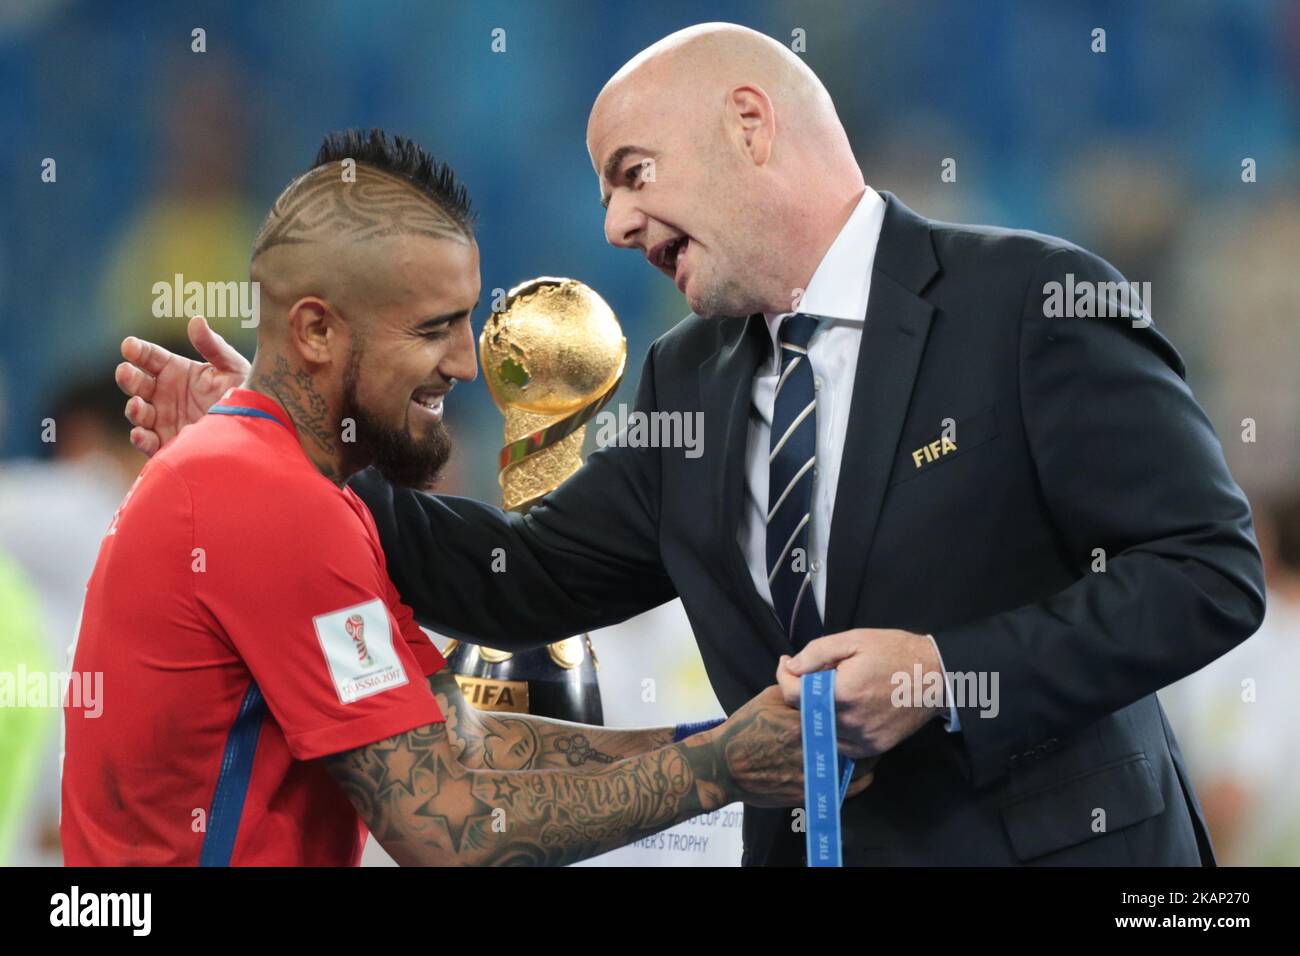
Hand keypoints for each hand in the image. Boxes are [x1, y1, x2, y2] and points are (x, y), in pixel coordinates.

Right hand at [115, 315, 250, 454]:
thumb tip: (196, 320)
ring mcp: (164, 419)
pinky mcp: (168, 444)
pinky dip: (140, 439)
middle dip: (128, 377)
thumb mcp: (233, 368)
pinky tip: (139, 433)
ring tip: (138, 404)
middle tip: (126, 371)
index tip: (130, 345)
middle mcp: (165, 394)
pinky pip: (148, 443)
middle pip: (137, 383)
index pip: (150, 357)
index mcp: (177, 371)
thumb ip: (214, 346)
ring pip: (138, 412)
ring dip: (134, 408)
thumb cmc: (246, 394)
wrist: (258, 429)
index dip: (138, 350)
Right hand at [708, 685, 874, 806]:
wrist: (724, 766)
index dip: (856, 708)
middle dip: (862, 732)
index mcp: (805, 721)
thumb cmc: (744, 729)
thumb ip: (795, 689)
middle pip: (855, 740)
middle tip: (866, 725)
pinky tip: (862, 772)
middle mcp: (813, 747)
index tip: (861, 704)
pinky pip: (846, 788)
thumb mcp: (768, 699)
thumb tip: (811, 674)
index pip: (844, 712)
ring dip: (865, 757)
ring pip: (856, 766)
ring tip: (867, 749)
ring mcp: (813, 773)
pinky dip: (858, 779)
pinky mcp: (811, 793)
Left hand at [777, 628, 944, 758]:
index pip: (793, 694)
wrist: (937, 676)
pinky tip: (847, 707)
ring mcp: (863, 739)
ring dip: (818, 710)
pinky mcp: (874, 747)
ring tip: (835, 689)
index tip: (787, 663)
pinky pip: (841, 742)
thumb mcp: (855, 639)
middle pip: (805, 712)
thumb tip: (792, 667)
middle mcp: (851, 722)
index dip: (784, 676)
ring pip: (821, 729)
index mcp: (843, 693)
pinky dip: (836, 726)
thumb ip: (817, 653)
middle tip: (816, 673)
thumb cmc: (896, 652)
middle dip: (802, 691)